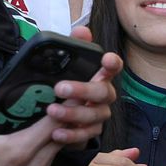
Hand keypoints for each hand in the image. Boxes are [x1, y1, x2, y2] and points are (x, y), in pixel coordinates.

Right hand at [0, 77, 69, 165]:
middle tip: (65, 99)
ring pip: (57, 150)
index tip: (72, 91)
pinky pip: (48, 164)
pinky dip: (48, 150)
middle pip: (63, 136)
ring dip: (58, 134)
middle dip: (67, 117)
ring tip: (52, 117)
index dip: (68, 106)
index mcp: (21, 150)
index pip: (58, 122)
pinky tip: (38, 140)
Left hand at [43, 24, 122, 145]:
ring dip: (73, 113)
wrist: (56, 116)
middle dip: (83, 90)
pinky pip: (85, 135)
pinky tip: (55, 132)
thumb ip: (74, 47)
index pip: (113, 67)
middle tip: (61, 87)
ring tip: (52, 111)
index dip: (112, 63)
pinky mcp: (90, 132)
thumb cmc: (65, 87)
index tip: (106, 59)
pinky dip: (71, 134)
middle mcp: (104, 95)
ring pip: (93, 115)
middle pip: (102, 92)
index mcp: (100, 76)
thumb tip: (81, 30)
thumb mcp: (65, 66)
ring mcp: (99, 114)